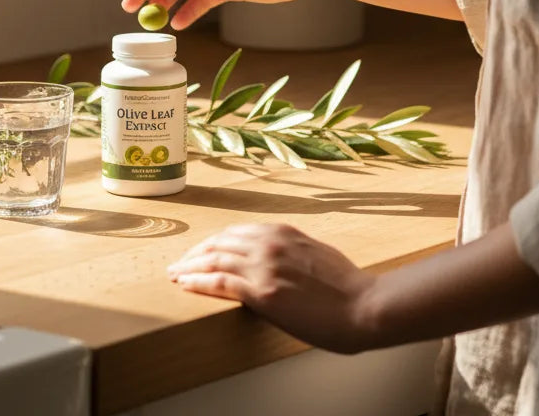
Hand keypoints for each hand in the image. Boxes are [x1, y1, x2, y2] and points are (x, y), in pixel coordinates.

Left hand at [166, 223, 376, 352]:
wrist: (364, 306)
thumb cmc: (346, 286)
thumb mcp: (314, 252)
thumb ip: (289, 250)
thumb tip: (274, 257)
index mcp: (281, 231)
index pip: (234, 233)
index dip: (212, 243)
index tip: (199, 252)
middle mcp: (269, 242)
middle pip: (218, 243)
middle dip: (194, 253)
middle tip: (178, 263)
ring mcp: (265, 266)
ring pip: (214, 259)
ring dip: (189, 267)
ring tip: (174, 275)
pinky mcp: (263, 292)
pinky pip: (220, 282)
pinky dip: (198, 281)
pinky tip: (185, 285)